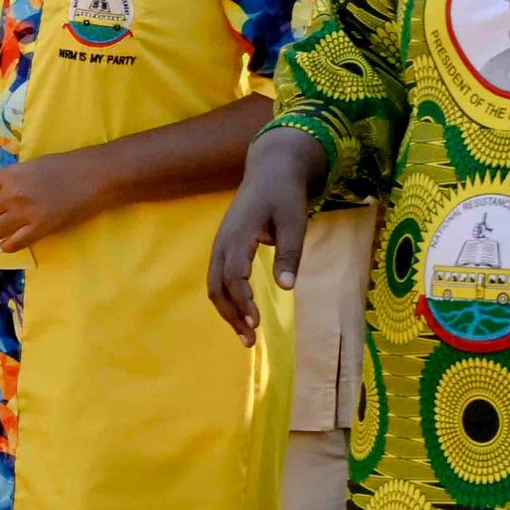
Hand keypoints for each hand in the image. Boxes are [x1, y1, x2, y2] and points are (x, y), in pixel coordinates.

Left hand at [0, 149, 110, 252]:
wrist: (93, 177)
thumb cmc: (65, 166)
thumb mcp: (31, 165)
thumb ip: (11, 178)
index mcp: (9, 175)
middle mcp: (12, 194)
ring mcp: (25, 213)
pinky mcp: (40, 229)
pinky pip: (13, 244)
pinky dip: (7, 246)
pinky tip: (9, 244)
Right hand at [206, 126, 326, 345]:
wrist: (271, 170)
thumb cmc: (285, 195)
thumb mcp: (295, 221)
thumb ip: (290, 254)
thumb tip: (288, 288)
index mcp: (239, 235)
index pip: (234, 275)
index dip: (243, 300)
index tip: (257, 321)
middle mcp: (223, 242)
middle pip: (217, 286)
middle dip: (231, 314)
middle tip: (251, 339)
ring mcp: (220, 245)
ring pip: (214, 285)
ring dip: (228, 311)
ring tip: (247, 334)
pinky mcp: (224, 247)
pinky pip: (218, 279)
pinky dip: (227, 299)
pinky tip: (242, 312)